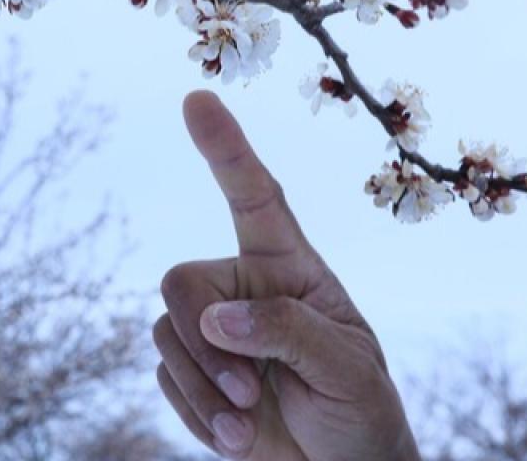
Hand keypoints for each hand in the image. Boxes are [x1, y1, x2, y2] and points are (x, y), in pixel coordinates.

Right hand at [153, 91, 420, 459]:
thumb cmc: (362, 412)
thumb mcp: (347, 366)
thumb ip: (286, 330)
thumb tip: (218, 316)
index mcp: (290, 268)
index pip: (254, 197)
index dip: (226, 148)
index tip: (196, 99)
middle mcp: (244, 288)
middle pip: (181, 281)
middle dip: (202, 340)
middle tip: (248, 392)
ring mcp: (214, 332)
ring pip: (165, 335)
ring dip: (204, 389)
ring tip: (250, 423)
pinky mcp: (192, 375)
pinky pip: (163, 378)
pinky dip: (195, 414)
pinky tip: (237, 435)